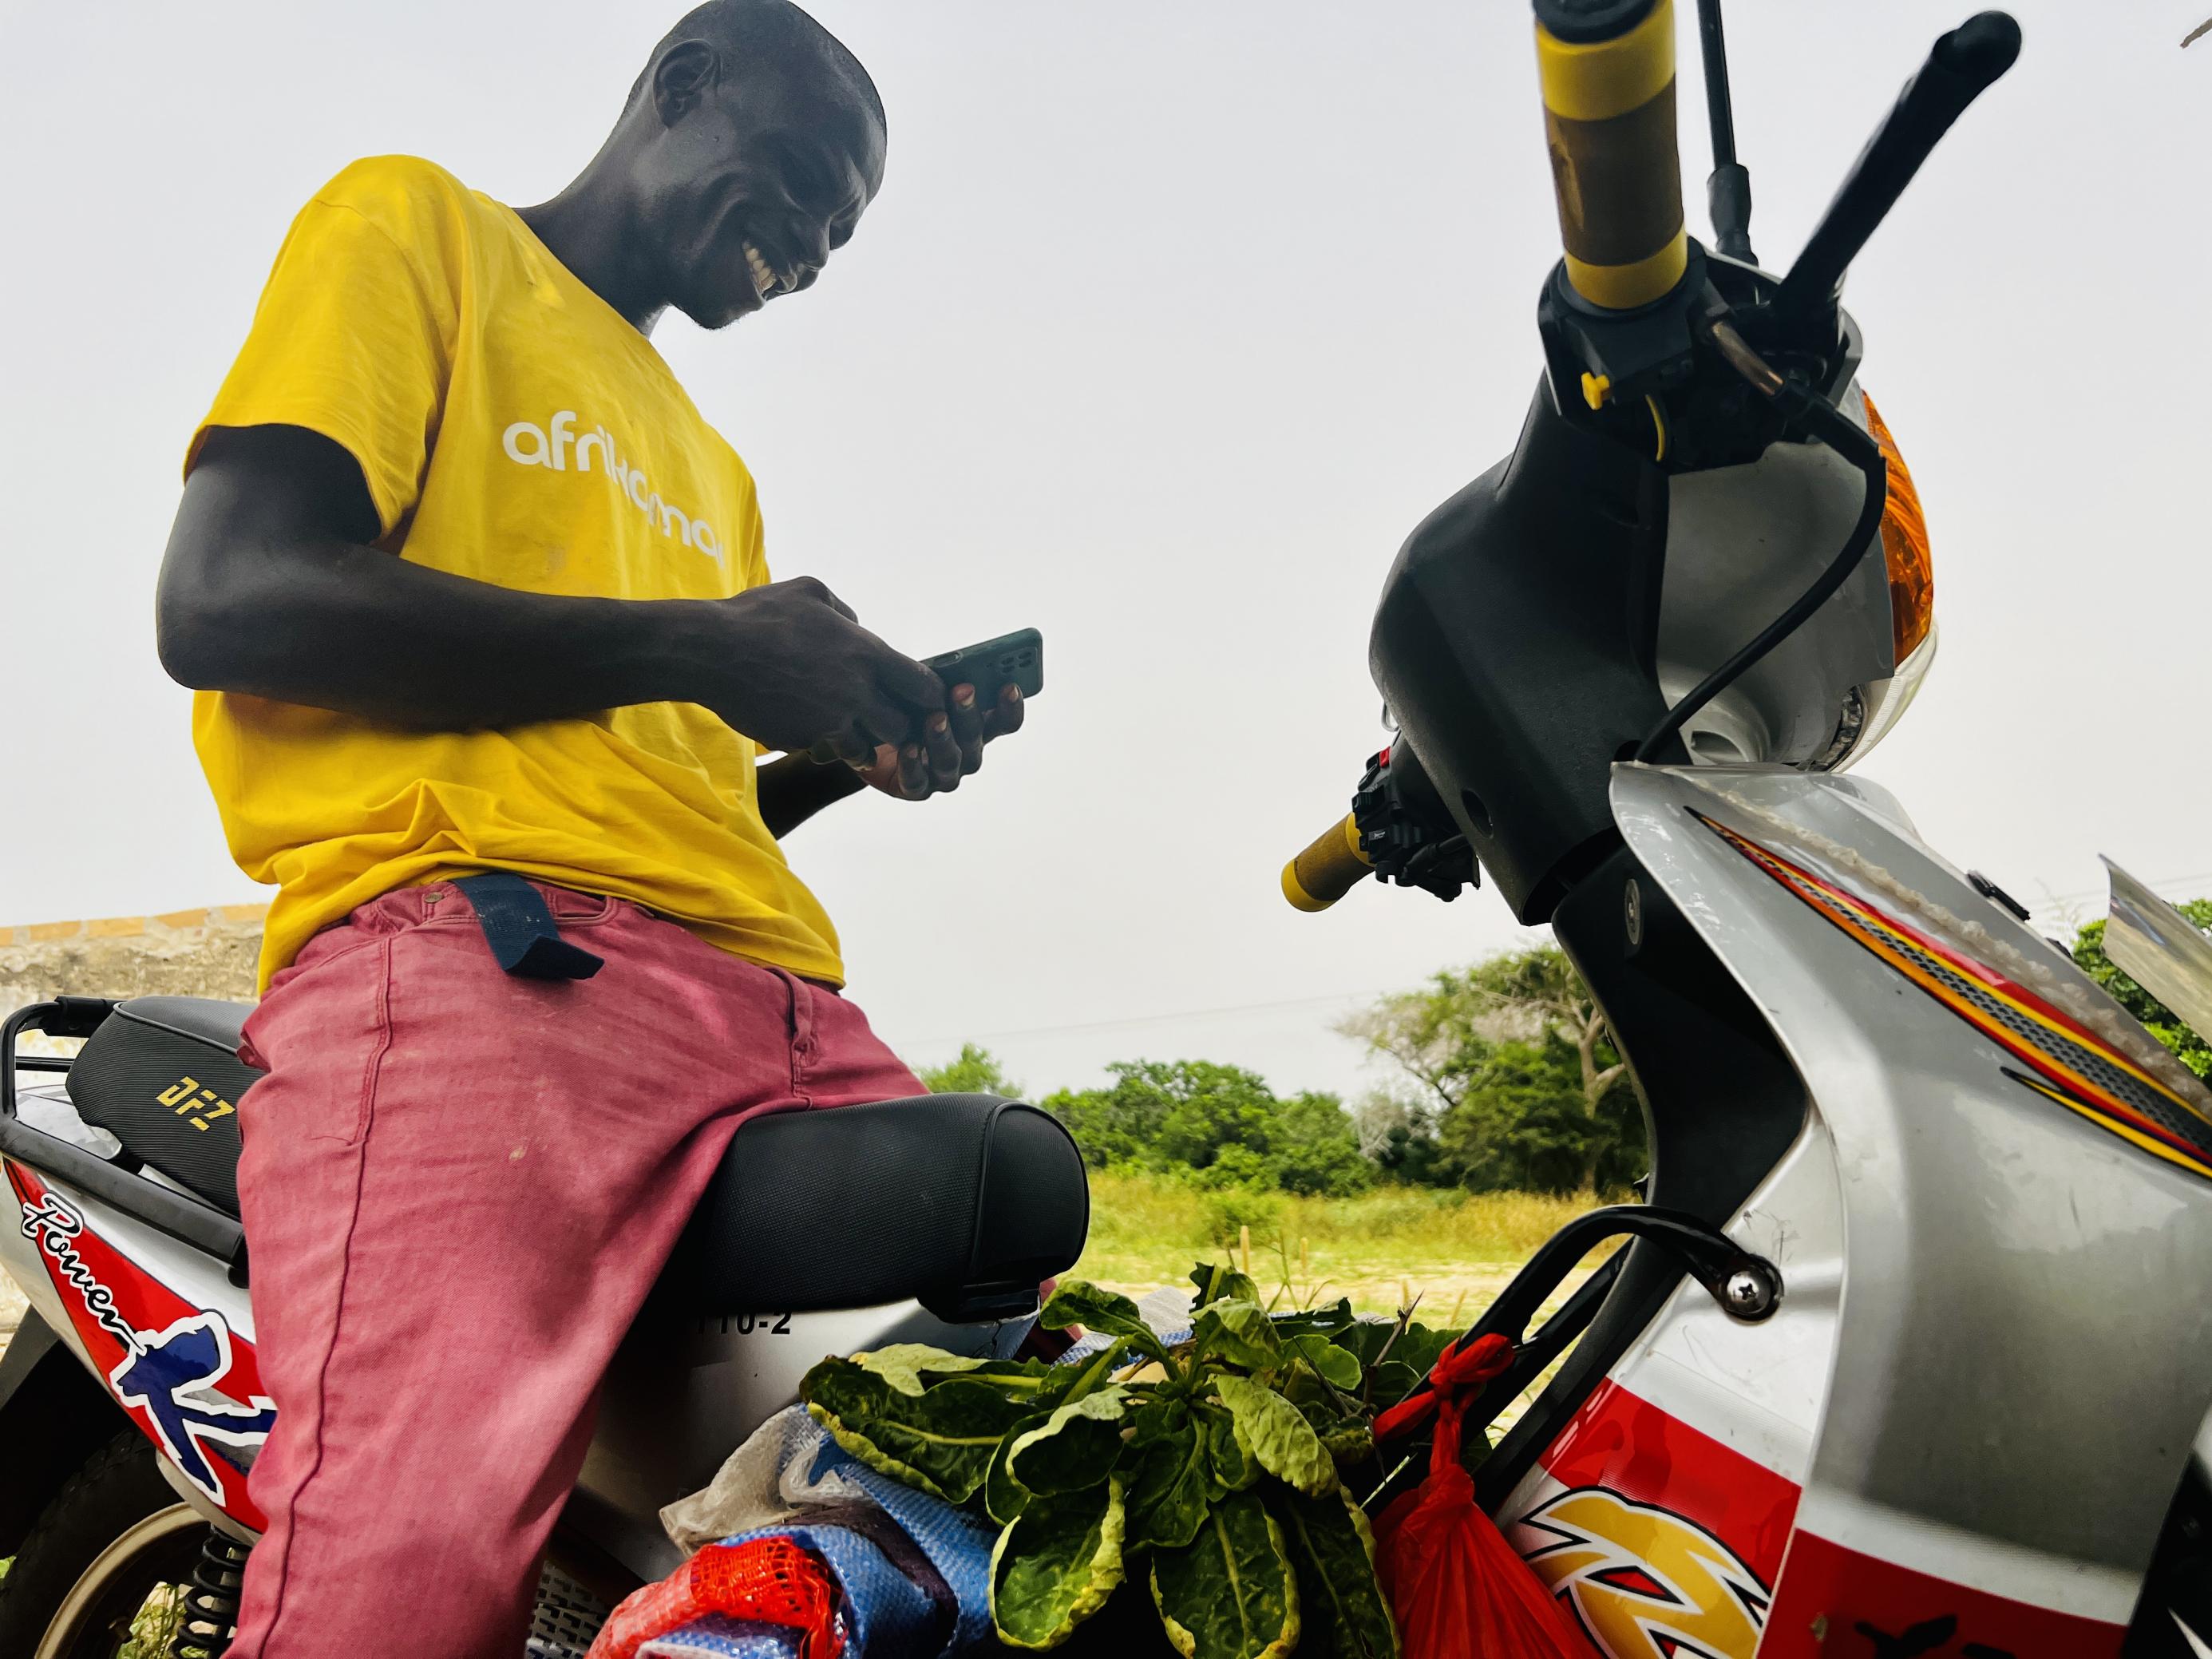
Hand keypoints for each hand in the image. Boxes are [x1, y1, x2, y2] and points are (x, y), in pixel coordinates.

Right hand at [696, 578, 941, 755]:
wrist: (711, 653)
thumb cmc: (758, 615)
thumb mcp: (810, 592)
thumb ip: (844, 612)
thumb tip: (857, 627)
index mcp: (865, 653)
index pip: (921, 684)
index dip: (930, 694)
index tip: (927, 698)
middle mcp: (855, 693)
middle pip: (901, 726)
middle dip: (898, 724)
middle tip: (885, 716)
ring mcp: (829, 722)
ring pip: (866, 748)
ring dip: (863, 741)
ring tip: (849, 728)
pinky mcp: (802, 741)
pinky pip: (826, 751)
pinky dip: (826, 745)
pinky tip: (811, 726)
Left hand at [850, 680, 1026, 800]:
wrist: (869, 736)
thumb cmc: (903, 707)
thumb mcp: (922, 688)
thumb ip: (940, 680)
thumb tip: (954, 664)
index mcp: (977, 727)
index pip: (1004, 721)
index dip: (1010, 707)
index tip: (1009, 685)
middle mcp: (966, 753)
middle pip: (977, 738)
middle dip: (970, 714)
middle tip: (963, 690)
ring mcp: (943, 774)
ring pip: (950, 761)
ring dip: (943, 738)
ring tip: (935, 718)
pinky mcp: (916, 789)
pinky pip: (917, 781)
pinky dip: (913, 764)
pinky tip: (909, 747)